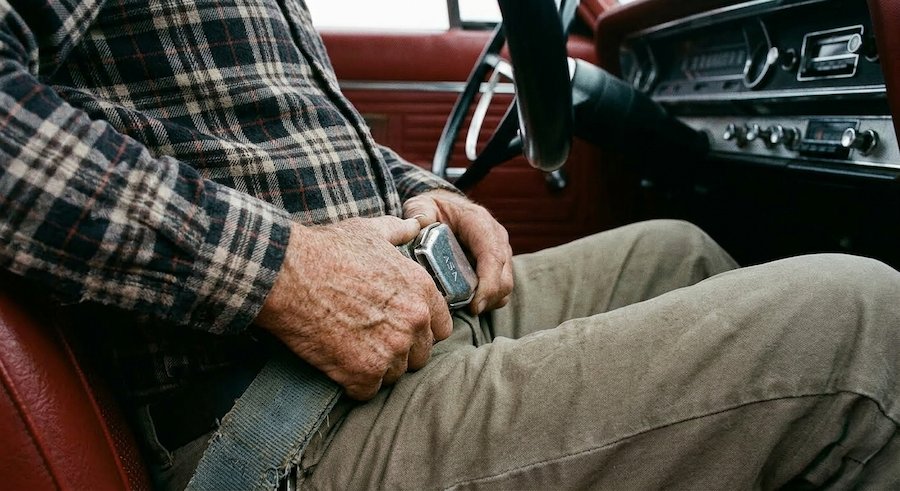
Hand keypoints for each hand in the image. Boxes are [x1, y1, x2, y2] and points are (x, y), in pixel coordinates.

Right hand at [256, 217, 452, 400]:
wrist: (286, 275)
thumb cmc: (326, 250)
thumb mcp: (369, 231)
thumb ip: (399, 231)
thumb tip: (415, 224)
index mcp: (422, 290)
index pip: (442, 328)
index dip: (422, 330)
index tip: (401, 327)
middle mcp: (413, 322)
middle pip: (420, 355)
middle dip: (400, 351)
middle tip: (371, 339)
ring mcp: (390, 350)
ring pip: (395, 374)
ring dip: (376, 367)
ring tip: (351, 348)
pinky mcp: (363, 373)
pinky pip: (368, 391)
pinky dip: (353, 383)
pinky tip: (338, 364)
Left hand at [403, 190, 513, 314]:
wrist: (447, 207)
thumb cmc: (434, 208)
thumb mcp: (422, 206)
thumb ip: (419, 213)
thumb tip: (420, 225)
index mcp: (479, 223)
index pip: (492, 255)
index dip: (488, 283)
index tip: (475, 305)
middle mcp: (496, 237)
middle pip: (504, 276)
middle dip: (489, 298)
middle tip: (467, 311)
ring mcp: (501, 252)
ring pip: (505, 285)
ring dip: (490, 301)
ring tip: (467, 308)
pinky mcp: (499, 265)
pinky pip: (501, 288)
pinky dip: (489, 299)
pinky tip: (470, 302)